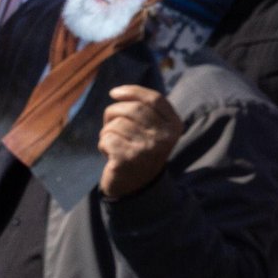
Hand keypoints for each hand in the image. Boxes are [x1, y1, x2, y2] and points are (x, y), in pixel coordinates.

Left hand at [96, 84, 181, 200]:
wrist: (135, 186)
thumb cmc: (140, 151)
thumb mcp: (153, 130)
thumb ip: (145, 112)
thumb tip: (119, 92)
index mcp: (174, 125)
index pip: (154, 99)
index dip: (132, 91)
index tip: (114, 93)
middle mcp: (164, 136)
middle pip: (132, 109)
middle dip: (113, 113)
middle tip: (109, 124)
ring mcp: (148, 148)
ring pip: (116, 124)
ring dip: (107, 132)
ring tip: (113, 143)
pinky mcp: (129, 159)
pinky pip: (107, 139)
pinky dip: (103, 144)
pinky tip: (109, 153)